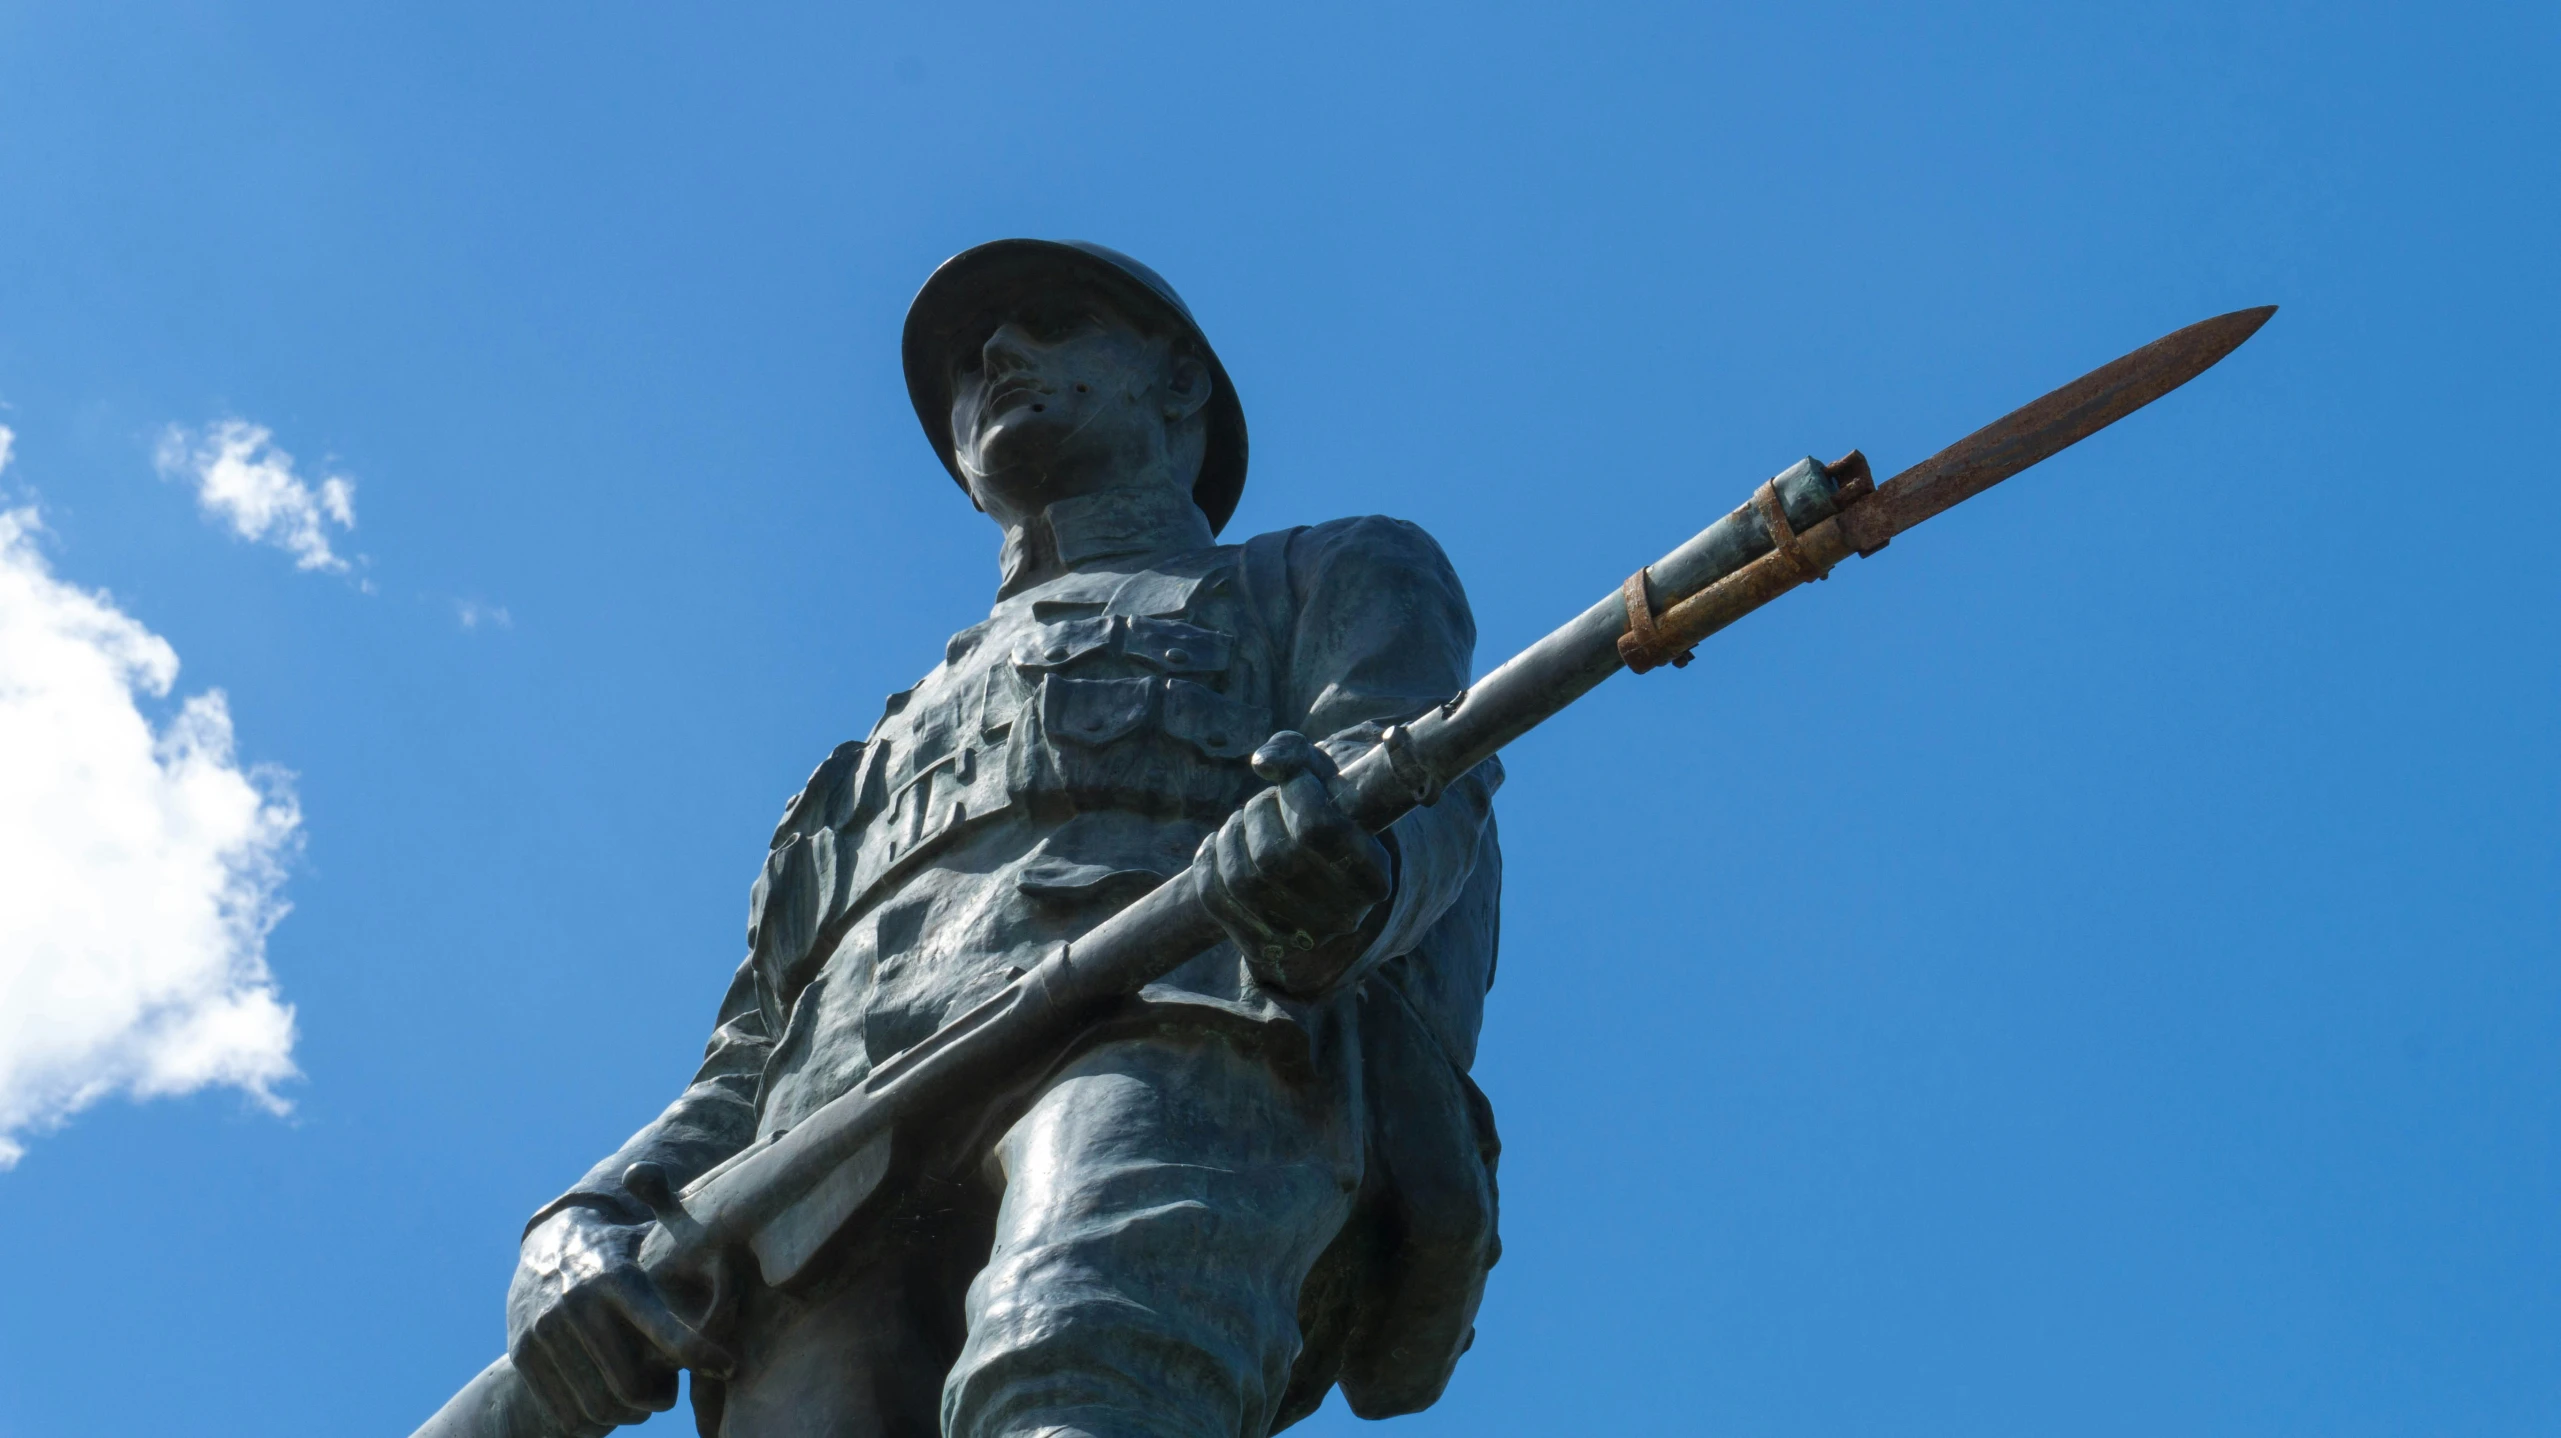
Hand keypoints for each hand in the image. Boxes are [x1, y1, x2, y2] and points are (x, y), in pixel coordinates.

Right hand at [506, 1205, 731, 1435]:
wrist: (548, 1244)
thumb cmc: (622, 1249)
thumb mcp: (651, 1241)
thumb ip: (690, 1253)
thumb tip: (740, 1262)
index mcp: (617, 1276)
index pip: (664, 1329)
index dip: (700, 1354)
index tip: (729, 1367)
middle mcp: (578, 1302)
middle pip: (629, 1384)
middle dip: (660, 1399)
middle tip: (669, 1396)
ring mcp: (545, 1329)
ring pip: (598, 1405)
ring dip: (628, 1414)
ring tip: (641, 1400)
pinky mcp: (523, 1353)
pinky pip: (565, 1412)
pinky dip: (592, 1420)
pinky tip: (608, 1404)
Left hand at [1195, 732, 1393, 996]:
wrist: (1316, 873)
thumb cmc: (1323, 810)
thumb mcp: (1322, 775)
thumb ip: (1297, 754)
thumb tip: (1263, 762)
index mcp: (1375, 875)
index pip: (1320, 827)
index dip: (1296, 791)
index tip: (1294, 778)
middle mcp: (1345, 916)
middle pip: (1274, 856)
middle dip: (1257, 814)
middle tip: (1261, 802)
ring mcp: (1303, 939)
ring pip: (1241, 880)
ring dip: (1230, 837)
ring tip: (1240, 821)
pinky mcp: (1264, 947)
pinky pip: (1217, 901)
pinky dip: (1206, 864)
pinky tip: (1215, 843)